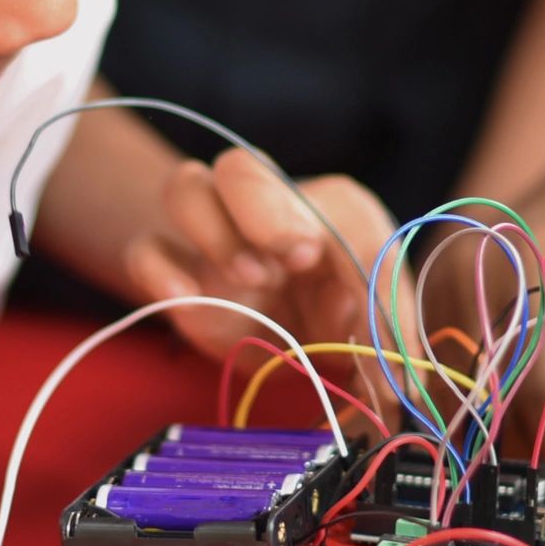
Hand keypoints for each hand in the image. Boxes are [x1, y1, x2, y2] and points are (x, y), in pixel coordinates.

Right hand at [125, 149, 396, 363]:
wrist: (302, 347)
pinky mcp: (180, 275)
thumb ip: (389, 336)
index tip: (314, 258)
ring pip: (186, 187)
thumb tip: (398, 378)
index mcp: (328, 210)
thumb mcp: (381, 323)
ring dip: (212, 227)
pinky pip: (147, 250)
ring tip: (252, 279)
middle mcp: (268, 210)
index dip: (327, 227)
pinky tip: (183, 297)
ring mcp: (217, 238)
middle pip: (241, 166)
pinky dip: (157, 267)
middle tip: (294, 257)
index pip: (330, 201)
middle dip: (261, 207)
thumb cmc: (346, 318)